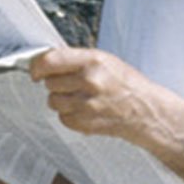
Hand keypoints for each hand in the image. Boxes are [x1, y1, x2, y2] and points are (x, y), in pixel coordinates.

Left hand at [30, 46, 153, 138]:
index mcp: (94, 61)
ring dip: (62, 100)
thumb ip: (77, 60)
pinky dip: (70, 115)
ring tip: (81, 98)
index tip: (36, 70)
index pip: (50, 61)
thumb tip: (48, 61)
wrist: (147, 111)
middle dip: (57, 83)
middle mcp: (89, 81)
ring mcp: (86, 104)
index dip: (38, 66)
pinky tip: (86, 110)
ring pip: (53, 101)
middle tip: (74, 84)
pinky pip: (62, 118)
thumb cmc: (128, 85)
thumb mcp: (107, 61)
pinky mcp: (85, 123)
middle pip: (49, 82)